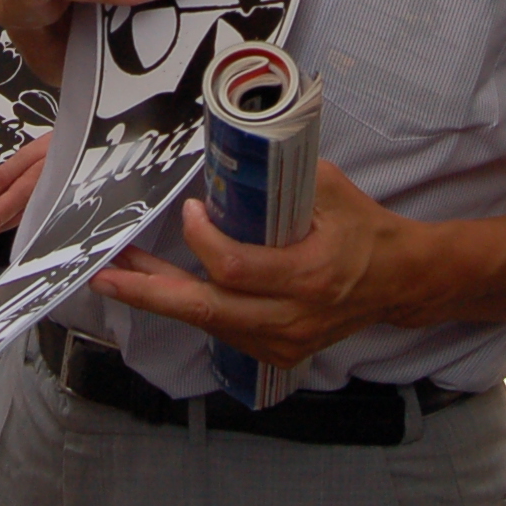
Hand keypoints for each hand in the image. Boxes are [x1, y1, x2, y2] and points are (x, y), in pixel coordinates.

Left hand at [94, 162, 433, 370]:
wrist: (398, 280)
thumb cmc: (364, 228)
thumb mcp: (331, 188)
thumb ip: (280, 180)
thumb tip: (228, 155)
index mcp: (310, 274)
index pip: (238, 268)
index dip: (203, 240)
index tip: (189, 210)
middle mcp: (293, 316)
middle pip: (208, 309)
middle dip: (150, 290)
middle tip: (107, 272)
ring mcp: (284, 341)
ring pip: (208, 323)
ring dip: (160, 297)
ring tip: (120, 272)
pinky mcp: (278, 351)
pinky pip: (222, 332)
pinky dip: (189, 309)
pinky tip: (159, 286)